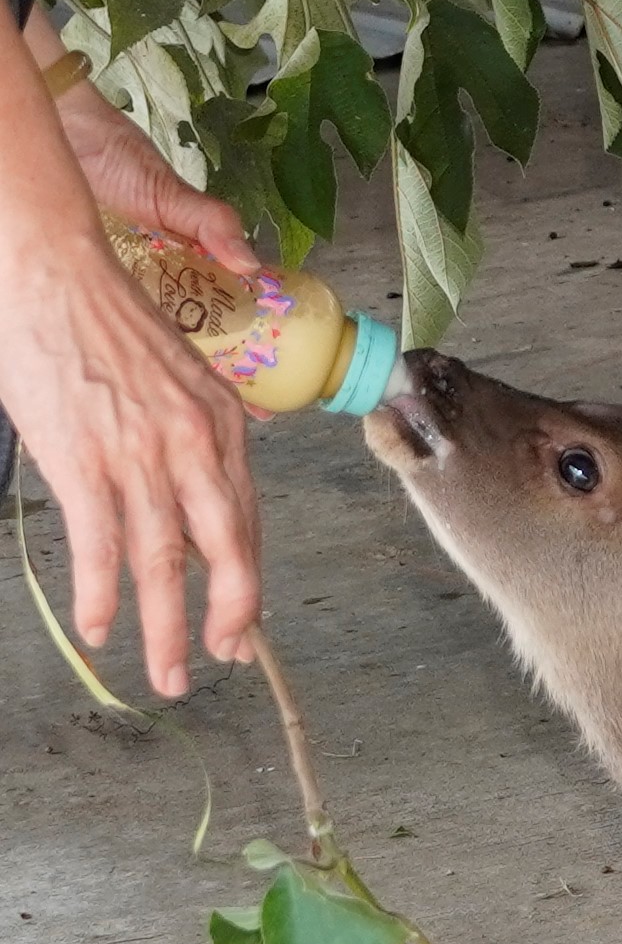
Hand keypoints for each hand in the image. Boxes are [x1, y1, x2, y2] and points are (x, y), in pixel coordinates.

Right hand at [0, 10, 260, 693]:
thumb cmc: (106, 316)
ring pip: (165, 562)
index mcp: (224, 423)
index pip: (245, 520)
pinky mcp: (86, 460)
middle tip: (219, 664)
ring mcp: (143, 455)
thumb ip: (199, 423)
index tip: (243, 625)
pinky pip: (101, 546)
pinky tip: (100, 628)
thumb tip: (212, 464)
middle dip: (225, 619)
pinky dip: (102, 594)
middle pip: (223, 552)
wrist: (53, 270)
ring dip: (164, 628)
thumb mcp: (179, 370)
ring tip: (164, 673)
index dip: (245, 580)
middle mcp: (196, 444)